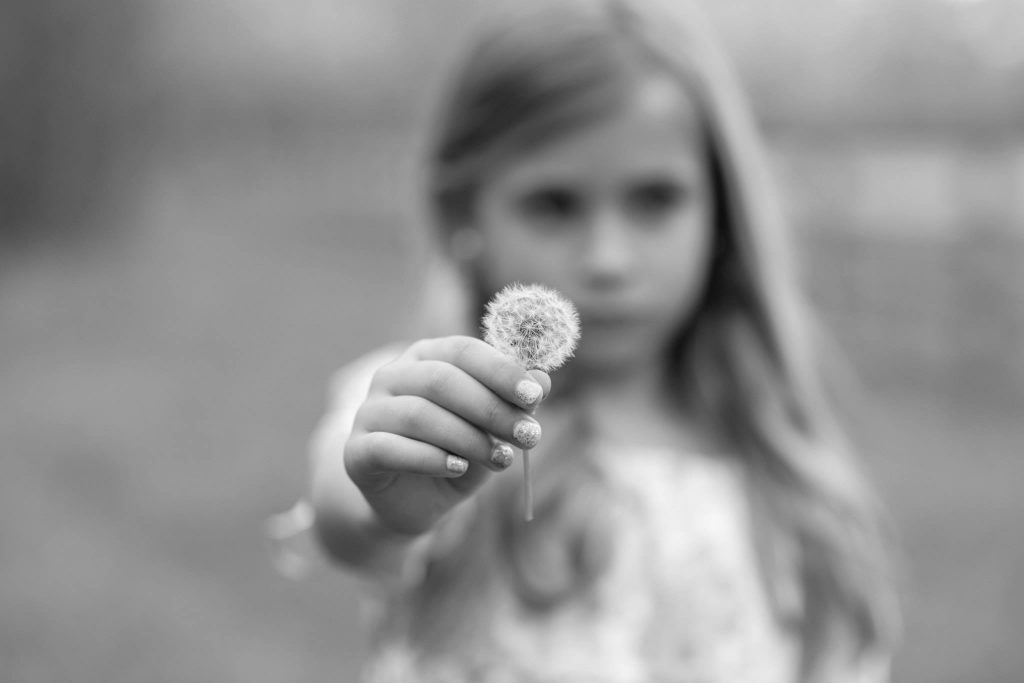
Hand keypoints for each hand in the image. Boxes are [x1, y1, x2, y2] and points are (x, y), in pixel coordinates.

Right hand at [344, 336, 549, 534]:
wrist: (413, 504)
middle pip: (442, 381)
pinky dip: (430, 458)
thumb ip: (514, 404)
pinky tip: (458, 468)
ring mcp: (368, 412)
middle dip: (492, 408)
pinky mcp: (355, 451)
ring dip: (468, 438)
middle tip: (529, 435)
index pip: (463, 350)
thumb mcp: (492, 431)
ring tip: (501, 460)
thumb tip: (544, 379)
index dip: (501, 371)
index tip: (535, 396)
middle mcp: (391, 376)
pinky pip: (391, 449)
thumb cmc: (456, 454)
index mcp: (426, 357)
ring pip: (419, 415)